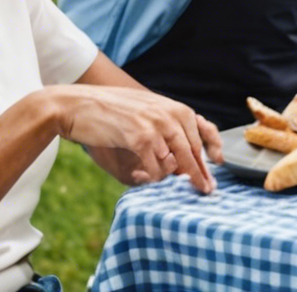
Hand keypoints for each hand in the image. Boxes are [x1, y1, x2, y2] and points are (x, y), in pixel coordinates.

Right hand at [52, 85, 220, 193]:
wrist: (77, 106)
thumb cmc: (109, 113)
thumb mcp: (143, 115)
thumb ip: (163, 133)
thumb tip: (177, 162)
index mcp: (175, 108)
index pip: (205, 130)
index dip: (214, 149)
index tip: (219, 164)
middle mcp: (171, 115)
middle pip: (194, 151)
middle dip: (200, 173)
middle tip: (206, 190)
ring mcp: (157, 126)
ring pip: (177, 162)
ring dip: (171, 176)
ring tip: (160, 180)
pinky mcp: (141, 138)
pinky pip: (157, 167)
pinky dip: (154, 177)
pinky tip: (145, 177)